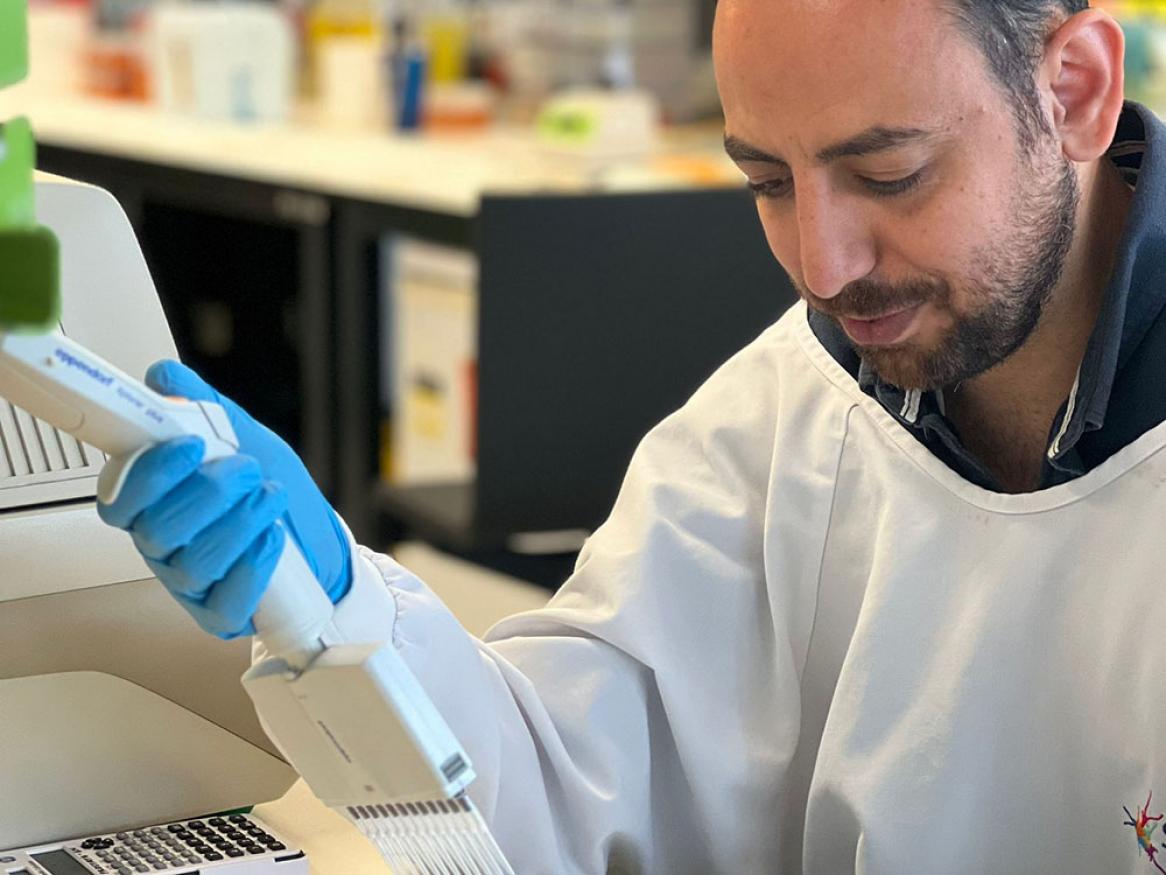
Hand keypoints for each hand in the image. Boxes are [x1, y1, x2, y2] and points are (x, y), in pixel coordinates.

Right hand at [97, 360, 352, 638]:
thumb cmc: (270, 489)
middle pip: (157, 530)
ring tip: (271, 496)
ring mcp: (190, 584)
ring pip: (193, 563)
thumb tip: (166, 376)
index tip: (191, 445)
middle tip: (246, 467)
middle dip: (209, 492)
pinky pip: (224, 602)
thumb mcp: (245, 437)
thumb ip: (204, 407)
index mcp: (152, 503)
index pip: (119, 498)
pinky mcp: (221, 613)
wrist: (321, 538)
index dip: (148, 473)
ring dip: (238, 523)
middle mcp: (162, 546)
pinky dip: (252, 566)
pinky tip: (272, 539)